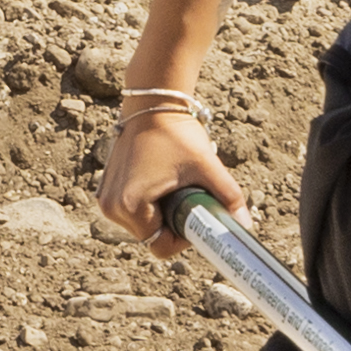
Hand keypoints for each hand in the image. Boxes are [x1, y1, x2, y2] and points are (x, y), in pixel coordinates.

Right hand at [97, 98, 242, 253]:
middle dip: (172, 223)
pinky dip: (148, 204)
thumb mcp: (206, 166)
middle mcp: (112, 206)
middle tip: (187, 196)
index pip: (160, 246)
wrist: (152, 104)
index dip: (183, 238)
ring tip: (172, 184)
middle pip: (150, 236)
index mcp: (131, 205)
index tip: (197, 215)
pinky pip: (131, 211)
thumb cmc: (176, 132)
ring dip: (160, 214)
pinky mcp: (106, 189)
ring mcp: (106, 198)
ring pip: (141, 225)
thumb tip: (245, 225)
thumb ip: (228, 197)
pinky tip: (159, 180)